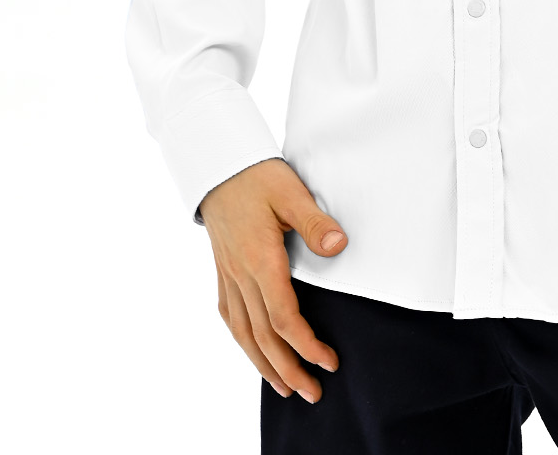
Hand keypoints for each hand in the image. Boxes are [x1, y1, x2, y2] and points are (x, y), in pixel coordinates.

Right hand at [198, 157, 348, 401]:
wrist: (219, 164)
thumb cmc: (257, 176)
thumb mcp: (291, 192)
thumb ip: (315, 222)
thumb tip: (339, 246)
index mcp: (260, 259)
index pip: (283, 317)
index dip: (306, 345)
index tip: (328, 362)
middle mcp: (241, 274)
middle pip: (263, 336)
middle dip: (288, 369)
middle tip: (312, 393)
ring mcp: (228, 275)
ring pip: (243, 332)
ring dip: (264, 365)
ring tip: (284, 387)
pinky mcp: (223, 270)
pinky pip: (229, 316)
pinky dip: (242, 341)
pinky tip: (253, 351)